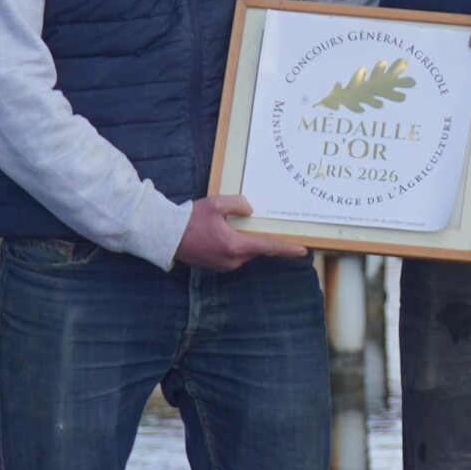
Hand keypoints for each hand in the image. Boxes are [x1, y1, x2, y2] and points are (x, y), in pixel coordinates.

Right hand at [174, 195, 308, 269]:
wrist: (167, 236)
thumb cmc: (191, 219)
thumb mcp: (216, 204)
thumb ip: (238, 204)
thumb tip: (250, 210)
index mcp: (235, 246)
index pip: (268, 247)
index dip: (287, 249)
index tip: (303, 250)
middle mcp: (232, 260)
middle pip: (257, 248)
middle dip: (261, 238)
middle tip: (263, 224)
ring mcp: (224, 265)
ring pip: (246, 252)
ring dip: (247, 240)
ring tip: (235, 225)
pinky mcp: (217, 266)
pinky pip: (235, 254)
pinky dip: (237, 244)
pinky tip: (228, 232)